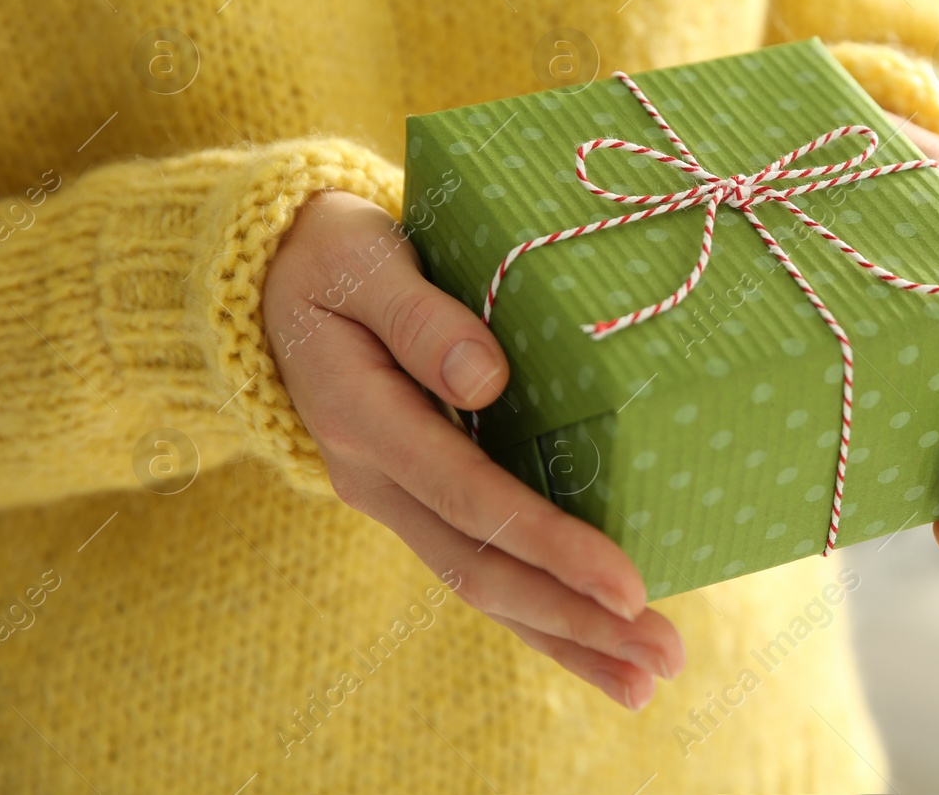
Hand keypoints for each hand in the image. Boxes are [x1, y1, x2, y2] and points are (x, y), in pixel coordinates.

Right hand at [263, 190, 683, 708]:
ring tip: (645, 680)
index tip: (628, 586)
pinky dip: (537, 611)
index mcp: (365, 421)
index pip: (472, 499)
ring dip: (564, 638)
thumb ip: (422, 318)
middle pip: (484, 571)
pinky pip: (479, 566)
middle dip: (576, 620)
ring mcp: (395, 498)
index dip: (551, 546)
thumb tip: (487, 380)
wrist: (272, 280)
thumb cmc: (331, 257)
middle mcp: (376, 479)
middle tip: (665, 657)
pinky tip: (593, 641)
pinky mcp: (418, 498)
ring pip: (482, 587)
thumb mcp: (362, 260)